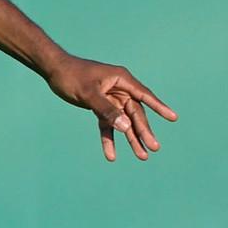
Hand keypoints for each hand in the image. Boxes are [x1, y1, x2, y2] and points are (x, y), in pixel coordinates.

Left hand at [44, 55, 177, 161]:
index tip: (173, 117)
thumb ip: (106, 110)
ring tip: (142, 156)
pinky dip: (109, 138)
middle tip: (153, 148)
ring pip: (124, 122)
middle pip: (135, 113)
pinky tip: (111, 155)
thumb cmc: (71, 76)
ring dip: (131, 138)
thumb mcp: (88, 93)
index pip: (144, 95)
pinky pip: (107, 125)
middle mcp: (119, 89)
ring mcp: (111, 99)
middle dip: (144, 131)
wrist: (53, 71)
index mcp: (121, 80)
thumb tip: (126, 127)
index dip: (159, 107)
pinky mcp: (100, 107)